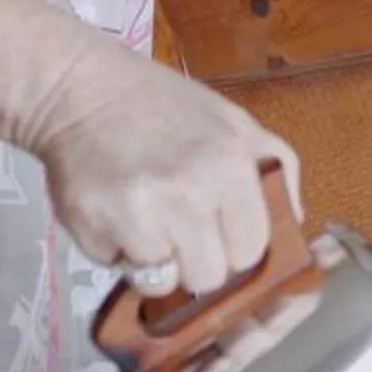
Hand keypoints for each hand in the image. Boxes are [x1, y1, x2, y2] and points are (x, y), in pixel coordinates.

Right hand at [21, 45, 298, 298]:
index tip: (217, 230)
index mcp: (233, 165)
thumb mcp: (236, 125)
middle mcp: (189, 191)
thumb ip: (275, 176)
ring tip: (144, 218)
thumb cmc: (162, 107)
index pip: (251, 251)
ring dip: (154, 261)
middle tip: (176, 226)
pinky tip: (114, 211)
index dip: (234, 248)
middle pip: (208, 277)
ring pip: (161, 283)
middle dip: (194, 261)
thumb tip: (293, 232)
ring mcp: (138, 211)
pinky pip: (116, 269)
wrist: (79, 88)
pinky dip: (115, 250)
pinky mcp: (92, 225)